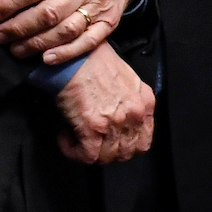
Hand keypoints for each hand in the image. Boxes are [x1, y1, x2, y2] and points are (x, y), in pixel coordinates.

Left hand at [0, 0, 143, 64]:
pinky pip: (87, 42)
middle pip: (48, 13)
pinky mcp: (109, 23)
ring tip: (16, 49)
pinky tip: (46, 58)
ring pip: (65, 31)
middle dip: (19, 28)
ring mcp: (99, 7)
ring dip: (37, 43)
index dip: (10, 3)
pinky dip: (66, 53)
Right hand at [54, 44, 154, 164]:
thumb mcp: (127, 79)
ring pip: (107, 157)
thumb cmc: (95, 61)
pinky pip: (87, 156)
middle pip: (126, 152)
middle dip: (107, 151)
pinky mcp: (93, 129)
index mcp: (145, 103)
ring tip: (76, 137)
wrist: (76, 54)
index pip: (143, 140)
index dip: (125, 145)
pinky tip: (66, 137)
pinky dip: (73, 151)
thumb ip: (130, 101)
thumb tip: (117, 117)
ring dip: (89, 151)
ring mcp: (115, 123)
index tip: (111, 142)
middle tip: (92, 142)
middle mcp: (134, 115)